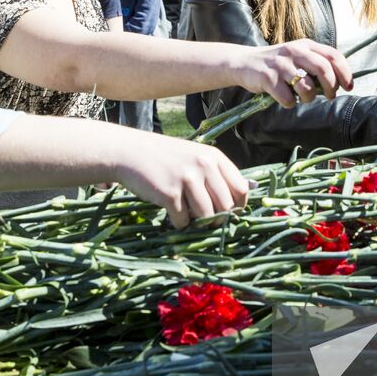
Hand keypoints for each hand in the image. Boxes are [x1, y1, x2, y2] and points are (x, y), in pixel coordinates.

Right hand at [118, 134, 249, 227]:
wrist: (130, 152)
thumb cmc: (165, 157)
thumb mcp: (195, 157)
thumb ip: (217, 173)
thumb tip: (247, 191)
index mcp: (214, 157)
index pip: (240, 189)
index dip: (237, 206)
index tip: (228, 213)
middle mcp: (204, 166)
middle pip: (226, 206)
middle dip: (218, 219)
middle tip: (206, 220)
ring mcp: (187, 179)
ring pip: (207, 216)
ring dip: (199, 223)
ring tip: (189, 216)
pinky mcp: (170, 194)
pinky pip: (184, 221)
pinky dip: (178, 222)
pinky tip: (172, 213)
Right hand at [242, 40, 353, 106]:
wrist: (244, 63)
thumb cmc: (277, 64)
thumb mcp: (297, 56)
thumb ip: (316, 64)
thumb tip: (339, 83)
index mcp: (305, 45)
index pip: (333, 56)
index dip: (345, 72)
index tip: (349, 87)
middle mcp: (294, 51)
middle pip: (324, 70)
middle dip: (331, 87)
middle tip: (330, 96)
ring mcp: (280, 64)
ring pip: (307, 87)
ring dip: (309, 98)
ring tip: (303, 98)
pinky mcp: (268, 78)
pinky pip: (287, 99)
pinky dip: (289, 104)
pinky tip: (285, 99)